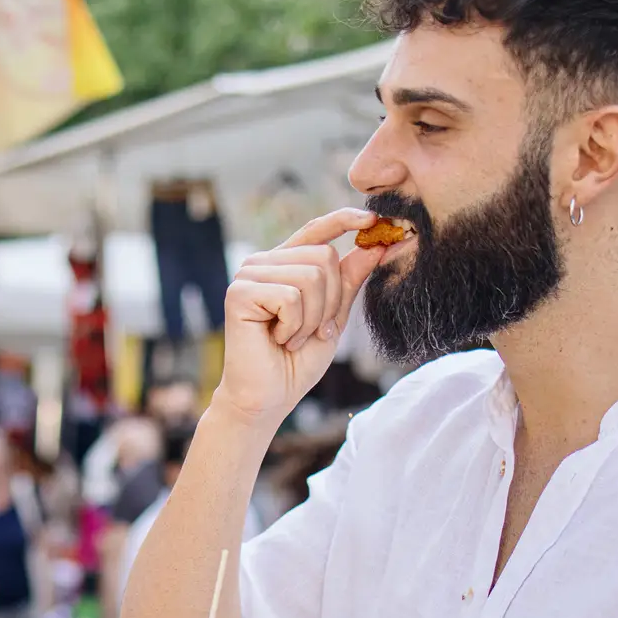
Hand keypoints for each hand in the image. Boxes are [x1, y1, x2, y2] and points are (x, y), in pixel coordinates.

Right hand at [214, 208, 388, 428]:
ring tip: (294, 338)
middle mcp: (264, 262)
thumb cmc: (297, 362)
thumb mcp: (334, 317)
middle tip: (314, 331)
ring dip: (313, 318)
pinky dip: (295, 326)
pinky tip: (279, 339)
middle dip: (331, 301)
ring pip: (311, 276)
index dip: (344, 220)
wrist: (268, 398)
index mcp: (284, 264)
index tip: (374, 220)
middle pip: (324, 257)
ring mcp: (249, 275)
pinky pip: (291, 296)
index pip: (317, 229)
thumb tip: (377, 244)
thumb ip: (349, 281)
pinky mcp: (239, 292)